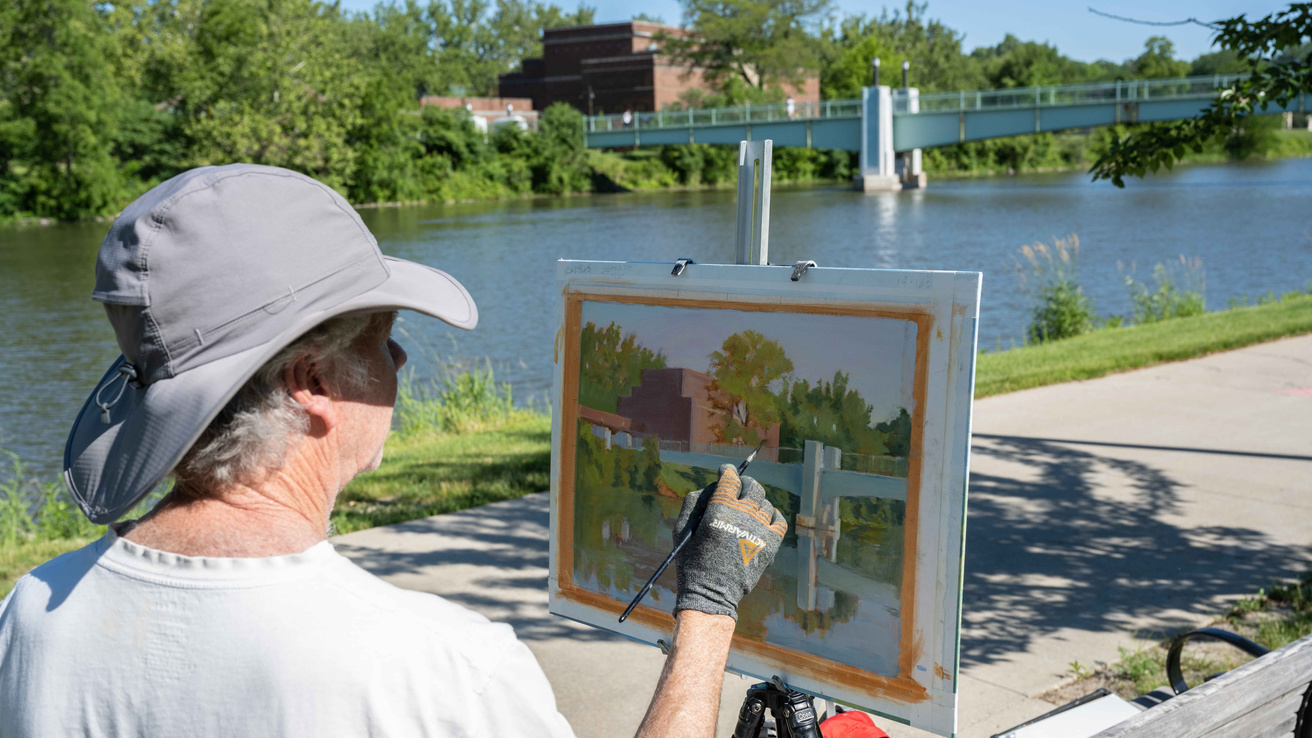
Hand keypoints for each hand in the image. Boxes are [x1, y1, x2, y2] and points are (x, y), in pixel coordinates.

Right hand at [672, 464, 786, 619]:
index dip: (728, 471)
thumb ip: (694, 501)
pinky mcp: (770, 544)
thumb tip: (713, 486)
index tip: (725, 472)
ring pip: (765, 503)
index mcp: (720, 510)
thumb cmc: (692, 560)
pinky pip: (779, 520)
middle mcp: (742, 516)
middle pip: (753, 487)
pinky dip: (773, 515)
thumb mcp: (681, 528)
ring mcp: (759, 530)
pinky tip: (764, 519)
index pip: (731, 479)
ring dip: (756, 502)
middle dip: (744, 483)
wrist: (711, 592)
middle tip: (738, 489)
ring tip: (747, 509)